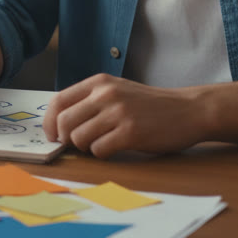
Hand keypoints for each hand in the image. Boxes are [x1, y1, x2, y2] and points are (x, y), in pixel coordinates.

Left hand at [42, 74, 207, 157]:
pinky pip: (99, 150)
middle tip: (77, 145)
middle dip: (66, 139)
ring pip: (79, 138)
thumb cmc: (149, 105)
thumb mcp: (117, 90)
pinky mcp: (130, 132)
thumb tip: (59, 123)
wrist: (188, 110)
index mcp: (99, 82)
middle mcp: (105, 94)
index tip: (51, 135)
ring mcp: (118, 112)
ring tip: (101, 144)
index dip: (49, 122)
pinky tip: (115, 148)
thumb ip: (90, 101)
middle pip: (64, 122)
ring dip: (86, 148)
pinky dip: (102, 154)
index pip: (58, 101)